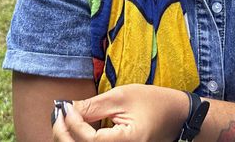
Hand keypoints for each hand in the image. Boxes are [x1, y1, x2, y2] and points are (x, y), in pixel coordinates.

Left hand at [52, 84, 187, 140]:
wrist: (175, 115)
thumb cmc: (153, 102)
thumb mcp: (122, 97)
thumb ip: (93, 106)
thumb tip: (67, 110)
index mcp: (129, 141)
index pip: (91, 141)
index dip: (74, 125)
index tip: (65, 108)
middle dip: (65, 135)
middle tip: (59, 115)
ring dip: (70, 138)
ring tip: (65, 120)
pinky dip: (81, 140)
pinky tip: (76, 128)